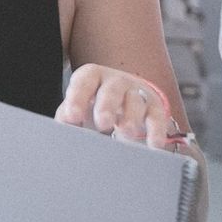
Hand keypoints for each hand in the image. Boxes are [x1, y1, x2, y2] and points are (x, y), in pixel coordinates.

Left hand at [57, 64, 177, 149]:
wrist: (123, 99)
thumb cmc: (94, 104)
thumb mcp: (78, 105)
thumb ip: (68, 114)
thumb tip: (64, 123)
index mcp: (93, 77)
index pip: (84, 81)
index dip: (78, 98)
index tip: (72, 117)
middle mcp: (116, 81)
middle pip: (112, 89)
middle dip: (107, 105)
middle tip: (102, 123)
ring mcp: (137, 92)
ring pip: (136, 101)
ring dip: (131, 117)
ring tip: (126, 133)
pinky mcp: (155, 107)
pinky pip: (157, 117)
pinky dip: (156, 130)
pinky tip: (153, 144)